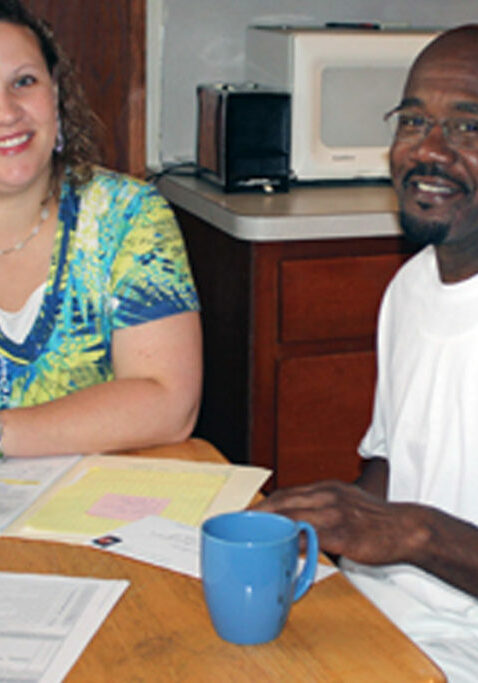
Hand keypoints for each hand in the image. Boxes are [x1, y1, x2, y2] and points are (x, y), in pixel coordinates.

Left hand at [255, 481, 426, 565]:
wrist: (407, 527)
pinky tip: (280, 549)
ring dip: (268, 527)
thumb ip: (322, 512)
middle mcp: (327, 495)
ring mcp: (334, 513)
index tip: (246, 513)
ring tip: (250, 538)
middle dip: (258, 514)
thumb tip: (298, 529)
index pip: (287, 492)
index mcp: (327, 488)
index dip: (264, 503)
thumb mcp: (347, 504)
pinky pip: (310, 536)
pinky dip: (292, 541)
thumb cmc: (377, 521)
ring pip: (292, 517)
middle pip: (283, 501)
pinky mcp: (343, 532)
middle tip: (238, 525)